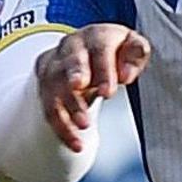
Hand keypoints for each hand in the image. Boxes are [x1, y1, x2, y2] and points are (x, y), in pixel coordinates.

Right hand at [35, 24, 148, 147]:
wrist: (88, 49)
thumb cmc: (115, 51)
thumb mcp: (132, 46)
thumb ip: (136, 54)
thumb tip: (126, 74)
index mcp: (95, 36)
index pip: (99, 50)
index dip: (103, 71)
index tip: (109, 92)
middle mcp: (71, 48)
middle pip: (70, 63)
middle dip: (75, 79)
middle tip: (82, 96)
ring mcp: (55, 67)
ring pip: (55, 87)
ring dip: (68, 108)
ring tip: (84, 126)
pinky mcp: (46, 87)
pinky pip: (50, 109)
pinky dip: (62, 129)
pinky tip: (76, 144)